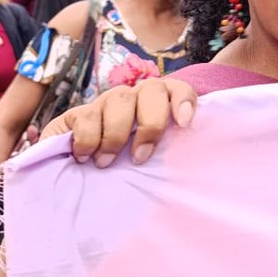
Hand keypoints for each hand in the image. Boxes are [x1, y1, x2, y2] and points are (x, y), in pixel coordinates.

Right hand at [41, 77, 198, 165]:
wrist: (78, 187)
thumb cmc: (125, 178)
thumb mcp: (151, 170)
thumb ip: (169, 161)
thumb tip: (201, 167)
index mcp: (158, 108)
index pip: (177, 90)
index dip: (183, 100)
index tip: (184, 124)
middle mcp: (134, 100)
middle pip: (152, 89)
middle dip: (151, 123)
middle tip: (140, 157)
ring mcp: (105, 104)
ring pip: (120, 97)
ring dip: (117, 133)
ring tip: (106, 163)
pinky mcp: (76, 115)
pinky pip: (87, 115)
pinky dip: (88, 139)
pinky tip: (85, 158)